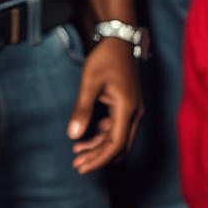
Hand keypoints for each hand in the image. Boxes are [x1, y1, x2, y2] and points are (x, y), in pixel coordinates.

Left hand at [67, 38, 142, 172]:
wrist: (118, 40)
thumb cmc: (105, 59)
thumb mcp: (89, 83)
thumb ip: (82, 109)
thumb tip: (73, 135)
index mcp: (127, 109)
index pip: (115, 144)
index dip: (99, 159)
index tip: (82, 167)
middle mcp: (134, 113)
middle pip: (118, 146)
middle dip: (98, 157)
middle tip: (77, 165)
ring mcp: (132, 110)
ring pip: (117, 138)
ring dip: (99, 147)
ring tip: (77, 152)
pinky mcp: (127, 106)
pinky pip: (117, 128)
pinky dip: (102, 135)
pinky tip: (86, 135)